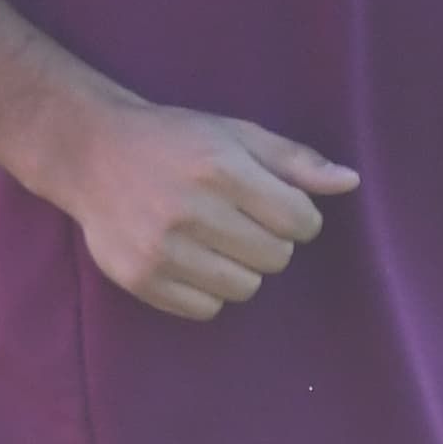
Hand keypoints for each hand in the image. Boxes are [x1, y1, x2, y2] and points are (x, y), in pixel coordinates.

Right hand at [43, 96, 357, 322]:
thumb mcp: (236, 134)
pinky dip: (209, 290)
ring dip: (241, 268)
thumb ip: (294, 161)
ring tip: (217, 239)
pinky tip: (192, 258)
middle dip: (270, 241)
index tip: (281, 208)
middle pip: (275, 258)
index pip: (297, 221)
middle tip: (242, 219)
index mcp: (219, 169)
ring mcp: (162, 249)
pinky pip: (206, 309)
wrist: (91, 153)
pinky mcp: (141, 279)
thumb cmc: (175, 140)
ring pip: (244, 288)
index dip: (300, 218)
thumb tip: (351, 182)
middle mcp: (190, 210)